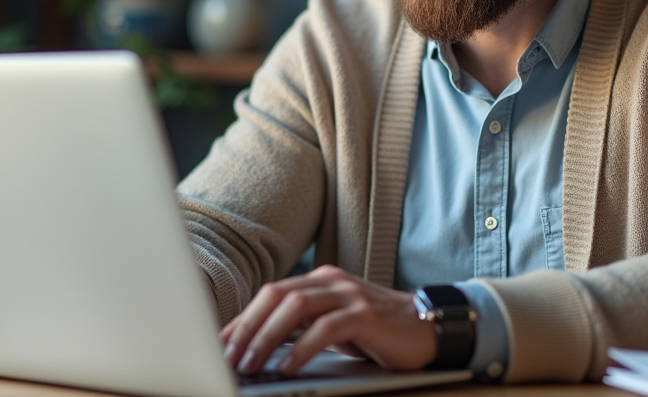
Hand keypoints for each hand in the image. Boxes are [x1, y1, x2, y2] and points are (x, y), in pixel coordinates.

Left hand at [220, 265, 436, 375]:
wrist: (428, 327)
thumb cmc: (377, 331)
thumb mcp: (333, 325)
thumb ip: (302, 327)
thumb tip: (258, 347)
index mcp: (319, 280)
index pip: (270, 295)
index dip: (242, 319)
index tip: (219, 344)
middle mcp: (331, 282)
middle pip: (276, 295)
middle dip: (248, 327)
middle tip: (228, 357)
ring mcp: (350, 295)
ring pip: (296, 306)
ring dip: (267, 337)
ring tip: (251, 364)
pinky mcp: (367, 315)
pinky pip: (326, 328)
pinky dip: (302, 347)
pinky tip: (288, 366)